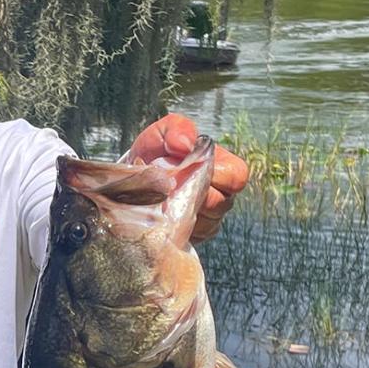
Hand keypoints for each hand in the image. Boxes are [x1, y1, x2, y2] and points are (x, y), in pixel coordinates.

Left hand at [128, 113, 247, 242]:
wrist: (131, 178)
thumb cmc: (155, 152)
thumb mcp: (163, 133)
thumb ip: (177, 130)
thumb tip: (185, 144)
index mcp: (224, 168)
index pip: (236, 178)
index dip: (215, 175)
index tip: (188, 169)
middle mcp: (220, 196)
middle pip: (220, 204)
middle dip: (193, 196)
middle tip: (169, 187)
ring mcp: (207, 220)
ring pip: (204, 223)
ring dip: (180, 212)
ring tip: (161, 199)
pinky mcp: (191, 237)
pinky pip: (188, 237)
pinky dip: (172, 227)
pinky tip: (159, 215)